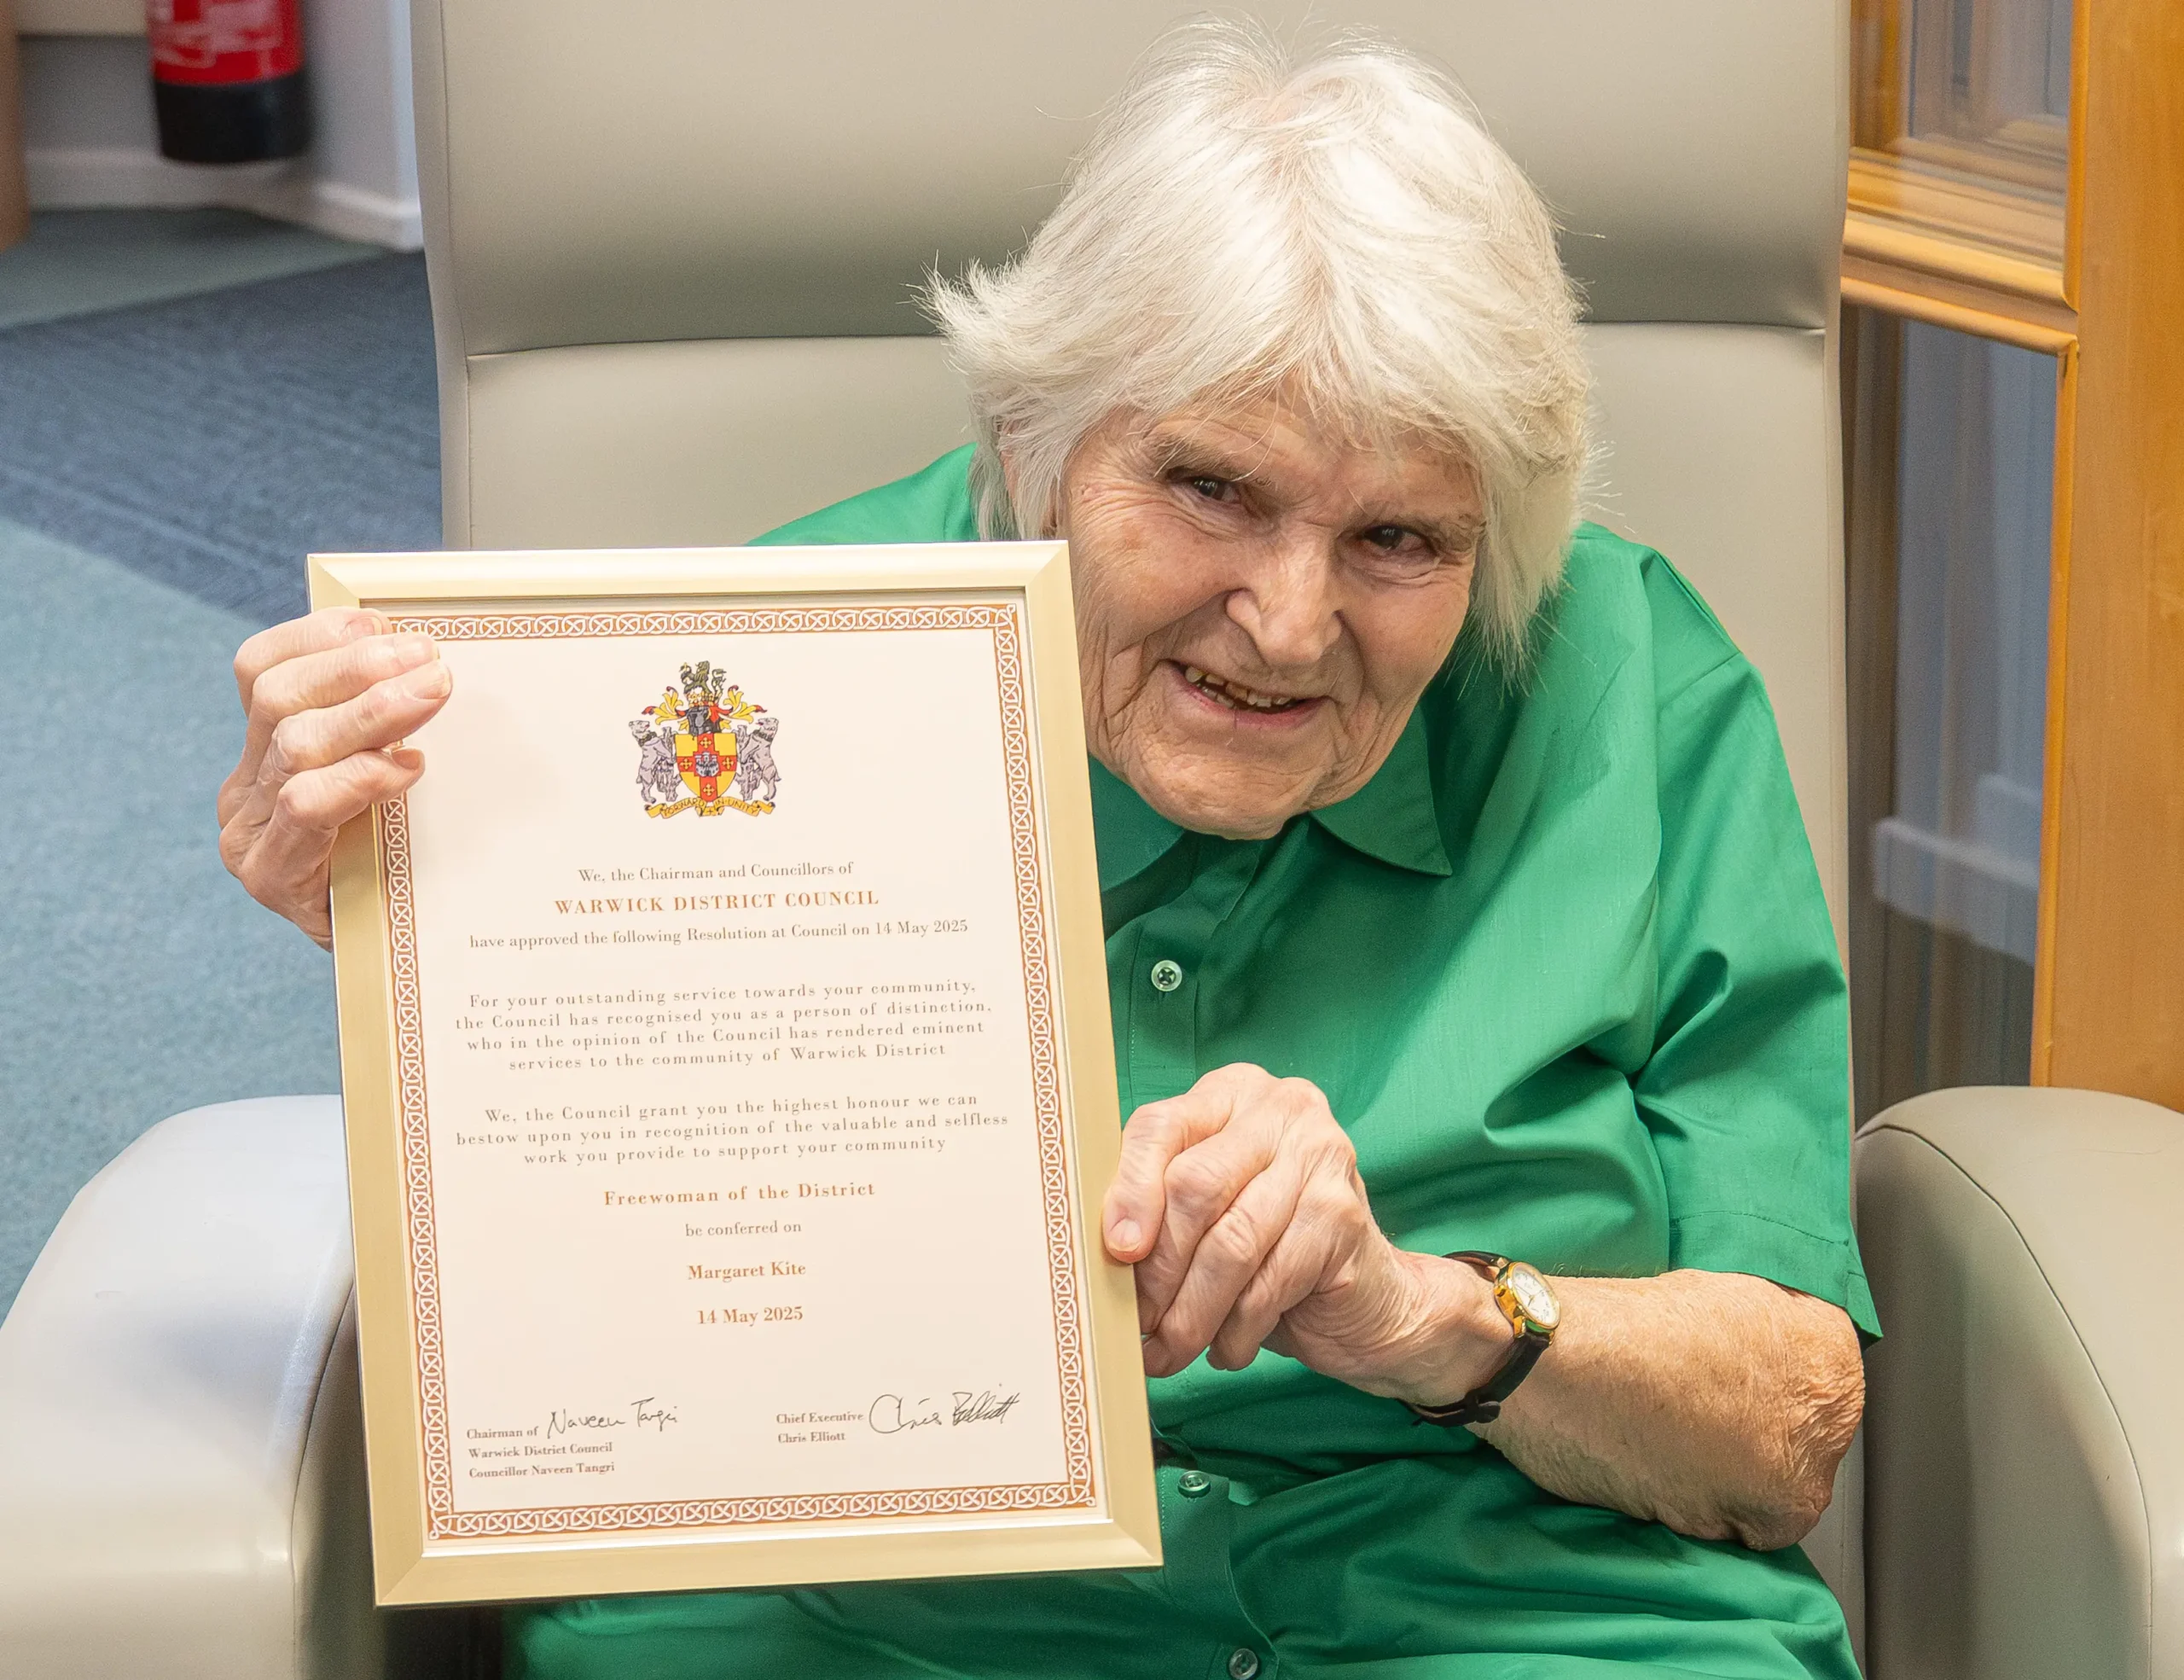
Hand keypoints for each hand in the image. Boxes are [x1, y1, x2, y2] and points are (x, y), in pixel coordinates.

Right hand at [217, 608, 452, 947]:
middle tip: (428, 659)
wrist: (388, 964)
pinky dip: (360, 778)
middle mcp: (245, 790)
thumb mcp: (391, 785)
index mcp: (262, 751)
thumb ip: (389, 731)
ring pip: (295, 745)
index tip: (385, 621)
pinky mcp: (272, 878)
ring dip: (371, 712)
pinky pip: (306, 809)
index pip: (263, 669)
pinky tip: (407, 769)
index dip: (320, 637)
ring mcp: (251, 835)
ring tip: (433, 693)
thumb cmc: (398, 864)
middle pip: (278, 698)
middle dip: (357, 668)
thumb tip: (434, 660)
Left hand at [1101, 1063, 1509, 1400]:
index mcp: (1230, 1093)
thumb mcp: (1206, 1211)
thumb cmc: (1266, 1246)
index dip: (1128, 1192)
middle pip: (1194, 1186)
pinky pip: (1271, 1279)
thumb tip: (1103, 1248)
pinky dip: (1237, 1328)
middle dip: (1160, 1268)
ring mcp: (1321, 1157)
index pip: (1160, 1127)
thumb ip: (1159, 1205)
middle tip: (1140, 1323)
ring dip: (1193, 1312)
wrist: (1366, 1296)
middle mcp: (1280, 1110)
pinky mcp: (1344, 1215)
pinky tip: (1224, 1350)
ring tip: (1171, 1351)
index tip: (1115, 1253)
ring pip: (1232, 1242)